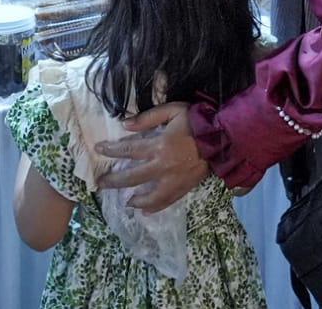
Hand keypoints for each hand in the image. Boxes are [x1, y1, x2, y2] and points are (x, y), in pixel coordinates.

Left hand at [92, 102, 209, 212]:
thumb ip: (148, 118)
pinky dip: (156, 207)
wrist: (223, 137)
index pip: (128, 150)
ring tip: (126, 202)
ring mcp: (174, 180)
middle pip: (132, 178)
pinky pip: (167, 201)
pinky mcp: (184, 187)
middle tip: (101, 184)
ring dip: (135, 200)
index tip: (99, 150)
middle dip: (114, 181)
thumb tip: (125, 125)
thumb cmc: (197, 121)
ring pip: (150, 197)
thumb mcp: (173, 110)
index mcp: (159, 146)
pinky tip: (146, 212)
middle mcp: (163, 167)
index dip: (112, 150)